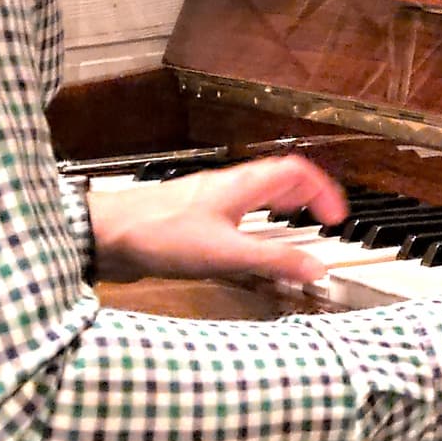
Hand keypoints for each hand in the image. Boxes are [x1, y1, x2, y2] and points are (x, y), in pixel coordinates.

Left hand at [88, 154, 347, 288]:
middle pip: (276, 179)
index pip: (295, 172)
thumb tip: (317, 269)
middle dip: (304, 197)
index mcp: (241, 185)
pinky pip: (232, 211)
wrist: (105, 234)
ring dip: (278, 208)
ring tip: (290, 231)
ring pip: (253, 194)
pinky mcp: (188, 217)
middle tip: (320, 221)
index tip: (337, 217)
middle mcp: (226, 186)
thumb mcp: (226, 253)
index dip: (322, 190)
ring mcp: (205, 199)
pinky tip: (243, 246)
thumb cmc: (160, 234)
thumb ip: (273, 260)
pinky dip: (251, 223)